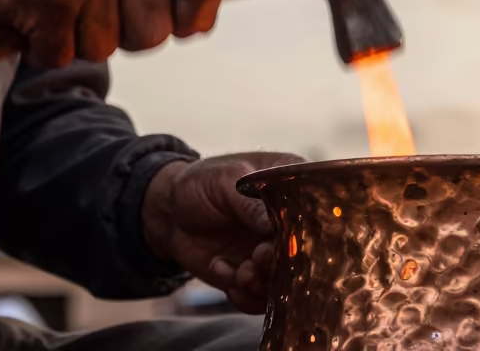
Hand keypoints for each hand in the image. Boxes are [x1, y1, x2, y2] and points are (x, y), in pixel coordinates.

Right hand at [0, 0, 225, 66]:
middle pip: (156, 33)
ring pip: (107, 49)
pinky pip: (62, 54)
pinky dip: (42, 46)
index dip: (196, 16)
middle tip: (87, 4)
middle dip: (122, 34)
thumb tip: (202, 22)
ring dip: (77, 39)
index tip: (181, 25)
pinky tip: (30, 11)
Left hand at [142, 152, 303, 313]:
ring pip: (283, 282)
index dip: (299, 234)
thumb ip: (250, 204)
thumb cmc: (201, 182)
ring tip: (240, 275)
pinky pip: (258, 299)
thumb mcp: (226, 180)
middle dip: (278, 264)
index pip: (311, 216)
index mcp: (292, 192)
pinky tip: (228, 281)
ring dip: (263, 284)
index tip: (278, 242)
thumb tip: (275, 229)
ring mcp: (270, 253)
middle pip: (301, 254)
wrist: (168, 210)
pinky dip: (246, 297)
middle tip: (255, 260)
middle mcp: (287, 226)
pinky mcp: (252, 275)